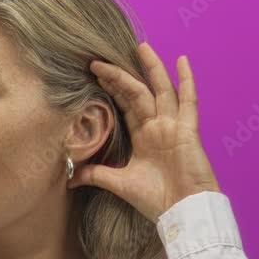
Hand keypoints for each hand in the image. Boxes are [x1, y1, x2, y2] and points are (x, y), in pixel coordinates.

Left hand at [67, 42, 220, 223]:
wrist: (182, 212)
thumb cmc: (155, 200)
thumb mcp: (117, 183)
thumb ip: (96, 174)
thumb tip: (69, 177)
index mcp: (144, 137)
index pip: (125, 105)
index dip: (112, 89)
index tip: (94, 74)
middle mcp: (158, 127)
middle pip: (138, 93)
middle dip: (120, 76)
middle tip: (99, 60)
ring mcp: (174, 127)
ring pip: (161, 90)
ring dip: (151, 68)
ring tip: (140, 46)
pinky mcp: (188, 131)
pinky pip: (188, 102)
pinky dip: (187, 81)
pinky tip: (182, 61)